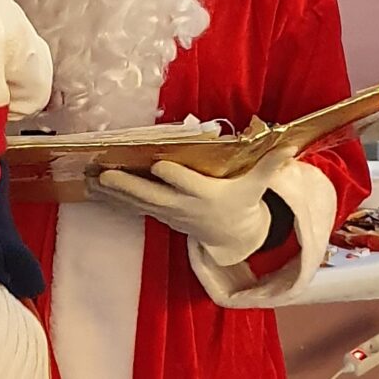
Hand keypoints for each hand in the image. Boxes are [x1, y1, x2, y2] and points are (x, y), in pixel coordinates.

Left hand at [90, 146, 296, 266]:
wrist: (231, 237)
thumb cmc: (241, 203)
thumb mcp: (256, 186)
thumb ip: (268, 164)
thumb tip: (288, 143)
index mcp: (205, 195)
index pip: (186, 184)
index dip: (173, 176)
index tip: (159, 166)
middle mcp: (182, 206)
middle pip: (152, 196)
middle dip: (128, 186)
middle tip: (106, 174)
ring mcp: (167, 212)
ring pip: (136, 202)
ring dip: (112, 192)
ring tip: (90, 179)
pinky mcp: (158, 215)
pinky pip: (132, 208)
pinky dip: (113, 199)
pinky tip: (93, 189)